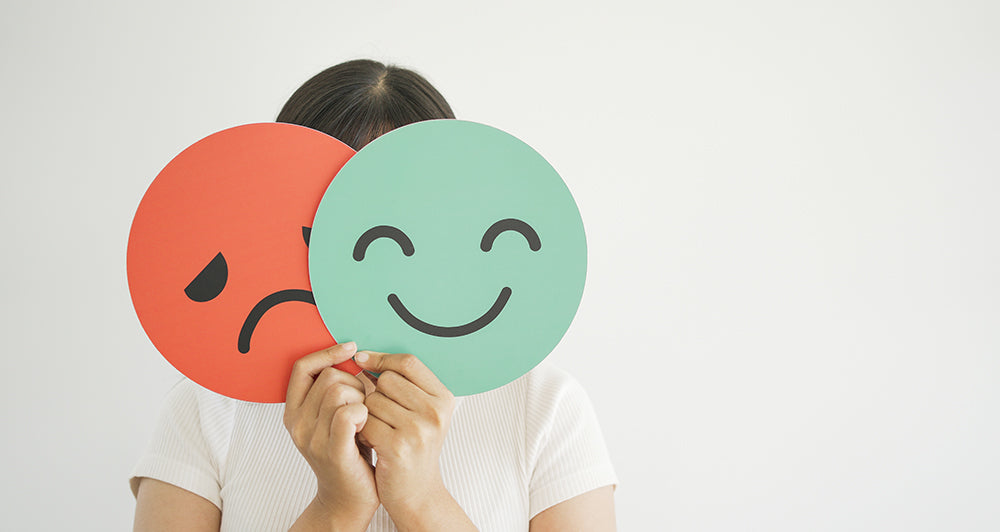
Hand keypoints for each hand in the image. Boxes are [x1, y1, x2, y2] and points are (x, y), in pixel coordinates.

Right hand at [284, 343, 377, 529]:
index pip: (302, 368)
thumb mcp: (335, 417)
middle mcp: (297, 424)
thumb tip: (356, 354)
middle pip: (327, 376)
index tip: (351, 348)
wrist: (349, 499)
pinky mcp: (333, 452)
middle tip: (366, 402)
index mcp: (293, 412)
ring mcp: (312, 439)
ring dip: (362, 397)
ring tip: (367, 416)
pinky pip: (347, 413)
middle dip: (354, 381)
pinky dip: (363, 411)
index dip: (327, 353)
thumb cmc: (350, 452)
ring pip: (339, 391)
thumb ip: (336, 390)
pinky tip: (368, 423)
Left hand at [355, 351, 456, 521]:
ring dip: (367, 414)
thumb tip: (364, 357)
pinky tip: (373, 442)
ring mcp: (418, 429)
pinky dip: (362, 431)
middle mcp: (435, 412)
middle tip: (382, 415)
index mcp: (443, 398)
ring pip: (372, 400)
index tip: (362, 361)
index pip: (408, 362)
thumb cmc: (414, 448)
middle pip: (387, 379)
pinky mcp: (397, 446)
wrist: (416, 493)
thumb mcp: (421, 413)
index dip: (382, 359)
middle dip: (375, 393)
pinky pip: (364, 422)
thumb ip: (404, 384)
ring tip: (379, 431)